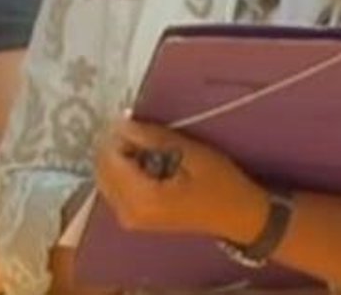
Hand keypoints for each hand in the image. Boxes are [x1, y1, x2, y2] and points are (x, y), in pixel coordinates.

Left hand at [93, 117, 268, 244]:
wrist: (238, 216)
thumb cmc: (220, 184)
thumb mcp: (190, 153)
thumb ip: (152, 138)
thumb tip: (121, 122)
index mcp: (142, 200)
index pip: (109, 157)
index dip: (119, 134)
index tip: (135, 121)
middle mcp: (128, 213)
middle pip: (101, 166)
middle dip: (117, 144)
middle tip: (142, 132)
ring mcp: (128, 218)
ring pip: (104, 174)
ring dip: (120, 155)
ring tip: (148, 147)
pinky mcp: (133, 217)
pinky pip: (113, 185)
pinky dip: (123, 168)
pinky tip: (146, 162)